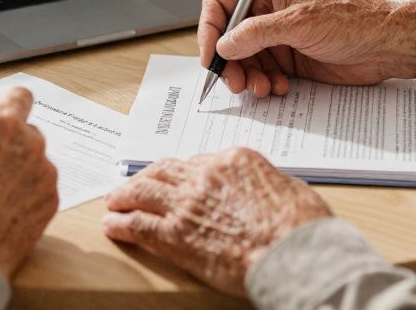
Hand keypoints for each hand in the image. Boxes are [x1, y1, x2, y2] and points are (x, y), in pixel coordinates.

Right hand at [0, 87, 58, 276]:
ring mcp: (45, 173)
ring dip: (20, 169)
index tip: (3, 113)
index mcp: (2, 127)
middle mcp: (30, 144)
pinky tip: (5, 208)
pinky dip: (27, 193)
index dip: (9, 104)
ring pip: (35, 160)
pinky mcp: (52, 199)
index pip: (20, 96)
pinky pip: (41, 186)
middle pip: (27, 131)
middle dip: (11, 142)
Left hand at [102, 148, 328, 296]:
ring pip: (144, 191)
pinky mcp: (174, 235)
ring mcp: (187, 204)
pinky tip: (112, 225)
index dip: (182, 173)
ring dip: (125, 195)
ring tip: (115, 201)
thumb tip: (263, 191)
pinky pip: (138, 224)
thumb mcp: (290, 189)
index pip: (198, 162)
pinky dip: (121, 223)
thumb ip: (265, 184)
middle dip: (147, 177)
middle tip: (134, 184)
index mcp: (235, 160)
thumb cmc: (303, 228)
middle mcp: (206, 176)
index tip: (175, 180)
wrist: (294, 254)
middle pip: (165, 171)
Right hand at [198, 0, 415, 96]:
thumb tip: (223, 44)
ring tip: (262, 89)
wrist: (386, 45)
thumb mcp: (299, 23)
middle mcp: (269, 12)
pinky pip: (263, 74)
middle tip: (236, 83)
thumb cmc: (352, 21)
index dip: (209, 31)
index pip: (221, 6)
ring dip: (248, 77)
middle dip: (230, 62)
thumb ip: (257, 33)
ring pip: (244, 60)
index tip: (211, 57)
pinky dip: (265, 84)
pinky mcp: (290, 60)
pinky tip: (279, 88)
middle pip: (229, 38)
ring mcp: (279, 37)